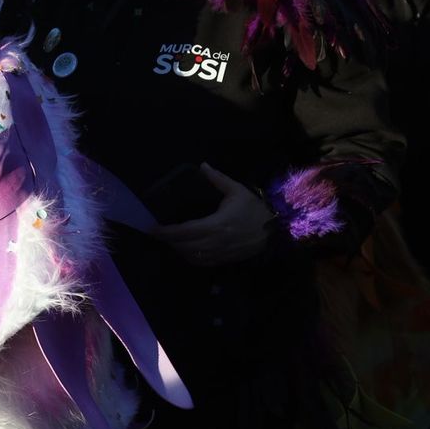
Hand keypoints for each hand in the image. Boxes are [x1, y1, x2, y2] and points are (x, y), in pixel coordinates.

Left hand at [150, 164, 273, 266]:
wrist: (276, 230)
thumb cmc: (255, 209)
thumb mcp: (237, 190)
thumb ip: (217, 179)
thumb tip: (203, 165)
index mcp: (216, 224)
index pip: (184, 231)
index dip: (166, 232)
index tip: (152, 229)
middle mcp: (216, 242)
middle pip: (184, 246)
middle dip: (168, 241)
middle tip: (157, 234)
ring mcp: (220, 253)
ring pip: (191, 256)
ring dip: (177, 250)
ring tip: (169, 241)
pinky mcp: (226, 260)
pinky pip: (203, 263)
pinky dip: (190, 258)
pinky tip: (184, 251)